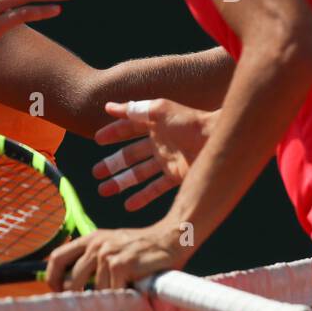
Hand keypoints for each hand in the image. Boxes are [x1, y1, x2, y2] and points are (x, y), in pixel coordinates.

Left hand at [45, 224, 187, 290]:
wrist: (172, 238)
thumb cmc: (144, 249)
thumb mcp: (114, 246)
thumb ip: (95, 261)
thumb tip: (73, 286)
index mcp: (91, 239)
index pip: (57, 258)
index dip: (53, 279)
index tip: (60, 293)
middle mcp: (96, 244)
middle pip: (71, 281)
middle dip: (79, 300)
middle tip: (91, 310)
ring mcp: (108, 254)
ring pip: (95, 292)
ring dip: (108, 301)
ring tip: (121, 301)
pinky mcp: (122, 265)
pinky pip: (113, 293)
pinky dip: (123, 299)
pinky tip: (133, 296)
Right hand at [92, 99, 214, 210]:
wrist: (216, 139)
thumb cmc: (189, 121)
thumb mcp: (159, 110)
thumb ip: (134, 109)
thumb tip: (109, 106)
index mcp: (154, 124)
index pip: (128, 128)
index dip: (113, 133)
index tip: (97, 140)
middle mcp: (159, 143)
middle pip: (130, 155)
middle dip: (113, 164)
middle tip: (95, 173)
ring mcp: (167, 161)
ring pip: (139, 173)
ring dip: (121, 182)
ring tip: (104, 190)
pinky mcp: (176, 176)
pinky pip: (155, 188)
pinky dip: (141, 197)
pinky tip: (128, 204)